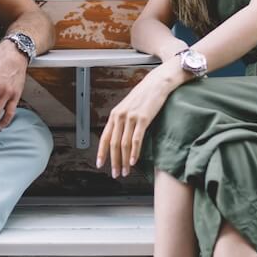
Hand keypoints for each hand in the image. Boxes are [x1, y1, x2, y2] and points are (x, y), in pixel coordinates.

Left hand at [98, 63, 183, 177]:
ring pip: (124, 144)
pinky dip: (134, 152)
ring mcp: (131, 118)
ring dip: (124, 160)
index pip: (105, 137)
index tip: (100, 164)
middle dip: (114, 161)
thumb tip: (119, 138)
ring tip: (125, 170)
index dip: (102, 152)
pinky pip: (136, 139)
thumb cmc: (143, 96)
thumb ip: (122, 121)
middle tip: (115, 173)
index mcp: (114, 115)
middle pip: (114, 144)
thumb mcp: (128, 108)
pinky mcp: (143, 119)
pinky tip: (134, 161)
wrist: (156, 84)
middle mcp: (120, 116)